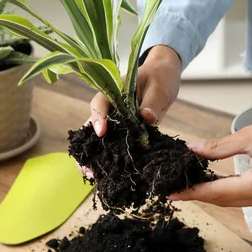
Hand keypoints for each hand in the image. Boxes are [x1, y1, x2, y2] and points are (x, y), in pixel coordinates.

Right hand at [78, 45, 181, 176]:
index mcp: (114, 90)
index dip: (98, 117)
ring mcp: (116, 118)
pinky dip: (111, 156)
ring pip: (99, 137)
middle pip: (93, 123)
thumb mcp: (160, 87)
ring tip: (93, 176)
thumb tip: (147, 118)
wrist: (164, 76)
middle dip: (88, 145)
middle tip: (87, 166)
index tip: (101, 132)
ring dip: (96, 155)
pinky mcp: (124, 128)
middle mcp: (110, 105)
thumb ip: (153, 102)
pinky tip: (109, 172)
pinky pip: (114, 141)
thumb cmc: (160, 77)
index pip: (100, 103)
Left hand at [168, 94, 251, 206]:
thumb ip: (219, 147)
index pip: (219, 193)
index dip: (194, 192)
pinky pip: (249, 196)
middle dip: (201, 194)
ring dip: (215, 194)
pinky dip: (231, 190)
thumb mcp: (249, 135)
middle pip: (227, 200)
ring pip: (237, 200)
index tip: (173, 192)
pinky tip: (216, 183)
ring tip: (192, 185)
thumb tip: (193, 151)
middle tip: (177, 188)